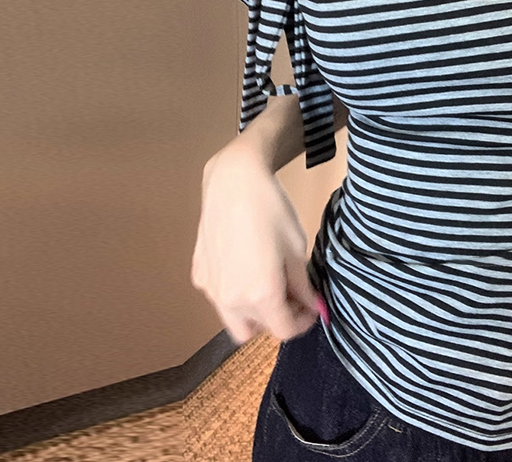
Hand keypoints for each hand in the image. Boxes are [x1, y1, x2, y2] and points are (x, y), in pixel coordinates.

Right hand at [191, 147, 320, 344]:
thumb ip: (303, 285)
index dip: (303, 322)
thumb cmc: (271, 209)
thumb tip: (312, 306)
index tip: (311, 306)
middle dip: (276, 318)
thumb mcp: (296, 248)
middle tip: (291, 295)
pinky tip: (245, 266)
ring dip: (252, 312)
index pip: (284, 330)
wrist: (234, 181)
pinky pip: (218, 297)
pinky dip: (234, 294)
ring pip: (233, 318)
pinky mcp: (199, 272)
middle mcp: (231, 299)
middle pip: (257, 330)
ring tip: (267, 281)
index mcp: (261, 295)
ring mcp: (211, 287)